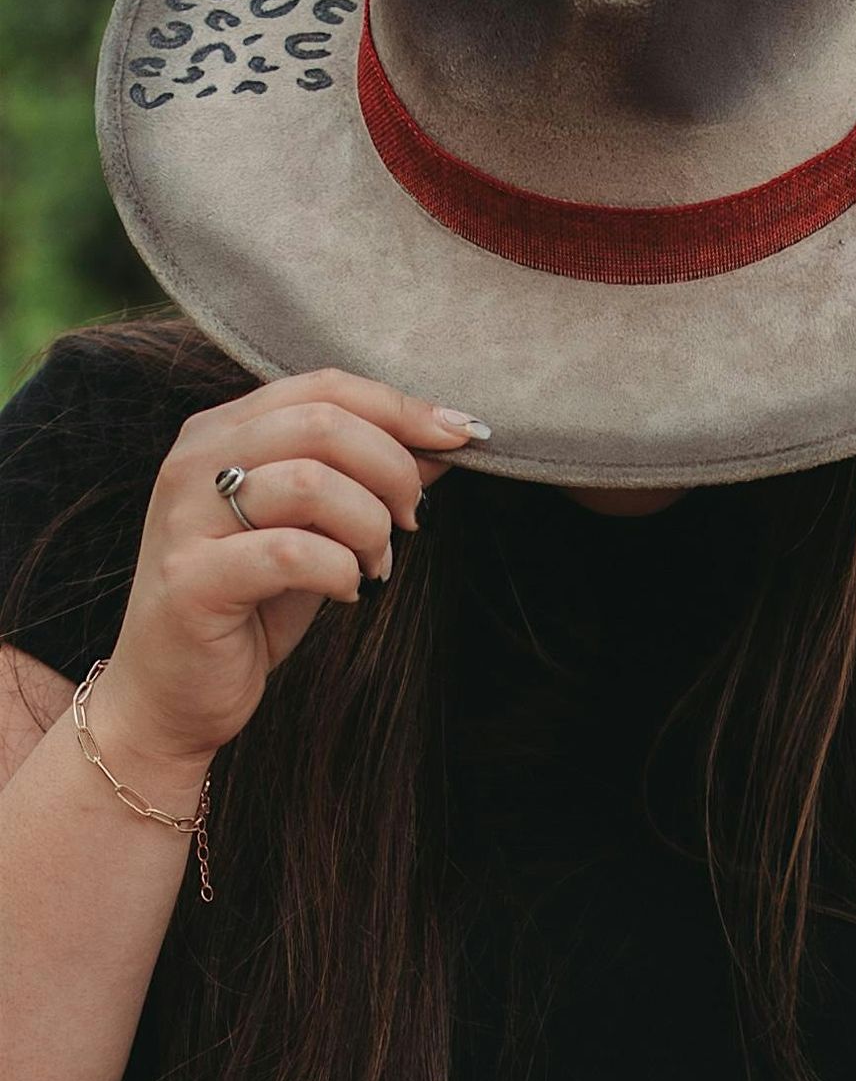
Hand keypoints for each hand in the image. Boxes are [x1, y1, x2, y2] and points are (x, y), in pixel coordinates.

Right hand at [97, 368, 489, 763]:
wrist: (170, 694)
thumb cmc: (251, 604)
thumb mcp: (320, 528)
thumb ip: (370, 476)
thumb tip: (445, 437)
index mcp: (222, 431)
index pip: (324, 386)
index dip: (401, 407)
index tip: (460, 433)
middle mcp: (195, 461)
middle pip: (323, 422)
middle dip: (393, 468)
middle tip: (414, 518)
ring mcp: (186, 518)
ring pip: (310, 481)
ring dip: (369, 525)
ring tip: (374, 562)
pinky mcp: (192, 579)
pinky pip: (293, 553)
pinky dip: (341, 570)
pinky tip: (345, 591)